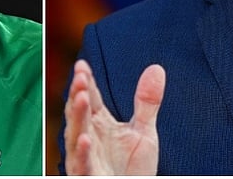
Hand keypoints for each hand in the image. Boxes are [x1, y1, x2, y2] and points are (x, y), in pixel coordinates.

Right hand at [63, 59, 164, 174]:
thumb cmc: (133, 169)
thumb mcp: (144, 132)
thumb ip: (146, 101)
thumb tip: (156, 69)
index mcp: (99, 124)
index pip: (90, 98)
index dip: (85, 82)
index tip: (82, 65)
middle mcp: (88, 137)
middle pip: (79, 112)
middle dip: (78, 94)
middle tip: (80, 76)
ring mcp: (86, 158)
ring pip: (76, 135)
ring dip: (77, 116)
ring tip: (81, 97)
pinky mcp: (88, 176)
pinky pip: (82, 164)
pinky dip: (82, 152)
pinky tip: (86, 139)